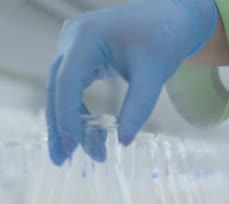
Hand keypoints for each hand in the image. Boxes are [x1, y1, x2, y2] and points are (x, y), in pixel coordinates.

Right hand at [46, 0, 217, 164]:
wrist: (172, 18)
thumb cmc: (164, 40)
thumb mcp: (154, 75)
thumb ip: (138, 107)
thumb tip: (124, 142)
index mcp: (87, 37)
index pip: (67, 82)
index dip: (66, 116)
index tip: (72, 146)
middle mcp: (72, 38)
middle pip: (56, 87)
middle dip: (59, 125)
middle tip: (61, 160)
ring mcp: (73, 45)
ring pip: (61, 90)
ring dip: (68, 122)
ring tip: (78, 154)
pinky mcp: (80, 54)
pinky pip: (72, 86)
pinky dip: (78, 111)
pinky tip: (88, 135)